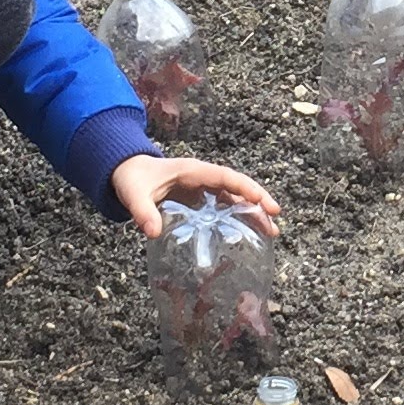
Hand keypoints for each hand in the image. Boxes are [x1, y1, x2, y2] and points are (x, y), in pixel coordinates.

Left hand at [111, 154, 281, 239]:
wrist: (127, 173)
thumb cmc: (133, 180)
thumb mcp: (134, 195)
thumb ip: (142, 212)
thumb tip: (152, 233)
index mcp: (193, 171)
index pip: (225, 177)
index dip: (244, 187)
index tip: (260, 200)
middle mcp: (203, 178)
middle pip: (238, 186)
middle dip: (258, 200)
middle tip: (275, 220)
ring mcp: (204, 188)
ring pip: (235, 197)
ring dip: (253, 211)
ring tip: (271, 231)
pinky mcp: (201, 199)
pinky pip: (226, 205)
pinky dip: (240, 216)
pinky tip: (250, 232)